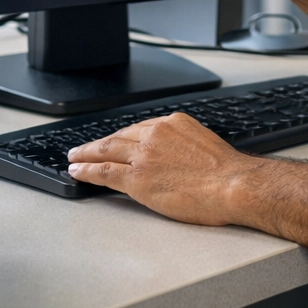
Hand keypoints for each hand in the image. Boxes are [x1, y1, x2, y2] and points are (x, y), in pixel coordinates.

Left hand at [66, 112, 265, 225]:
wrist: (233, 185)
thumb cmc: (227, 172)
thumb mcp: (204, 143)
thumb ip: (183, 144)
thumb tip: (176, 156)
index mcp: (173, 123)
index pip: (138, 128)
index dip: (122, 137)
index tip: (114, 141)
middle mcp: (155, 134)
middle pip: (118, 137)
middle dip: (98, 143)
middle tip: (82, 148)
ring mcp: (144, 156)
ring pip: (106, 151)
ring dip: (85, 155)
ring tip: (74, 158)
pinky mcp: (137, 179)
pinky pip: (104, 172)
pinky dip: (87, 170)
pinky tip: (77, 171)